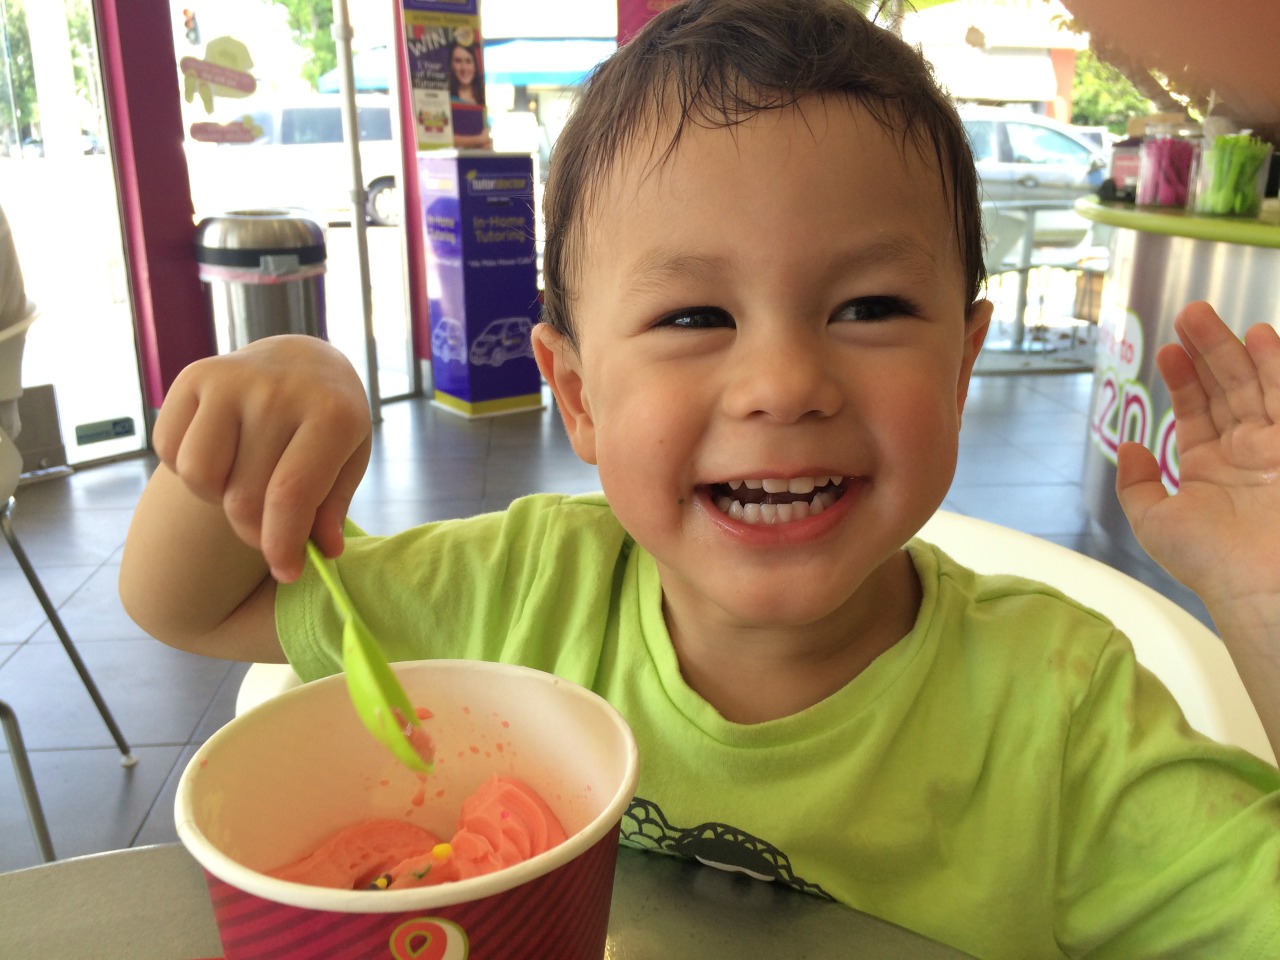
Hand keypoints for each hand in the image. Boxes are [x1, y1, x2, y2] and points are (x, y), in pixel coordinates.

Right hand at [152, 335, 371, 581]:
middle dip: (254, 530)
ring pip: (197, 476)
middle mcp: (276, 391)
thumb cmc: (328, 422)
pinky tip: (220, 453)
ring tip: (243, 482)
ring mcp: (230, 379)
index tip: (285, 573)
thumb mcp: (350, 460)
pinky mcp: (192, 376)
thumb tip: (321, 552)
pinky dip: (188, 467)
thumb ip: (332, 508)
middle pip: (242, 497)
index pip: (291, 496)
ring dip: (216, 496)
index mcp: (330, 413)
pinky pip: (168, 449)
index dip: (282, 546)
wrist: (301, 359)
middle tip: (268, 528)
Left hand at [1116, 301, 1279, 610]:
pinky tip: (1263, 337)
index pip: (1197, 411)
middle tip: (1189, 313)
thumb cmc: (1211, 563)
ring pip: (1257, 385)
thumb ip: (1137, 484)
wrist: (1264, 585)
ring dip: (1236, 349)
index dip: (1183, 378)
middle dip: (1207, 349)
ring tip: (1208, 317)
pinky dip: (1278, 368)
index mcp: (1209, 468)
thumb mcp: (1155, 522)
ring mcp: (1276, 449)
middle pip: (1227, 388)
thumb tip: (1130, 447)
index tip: (1166, 350)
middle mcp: (1246, 453)